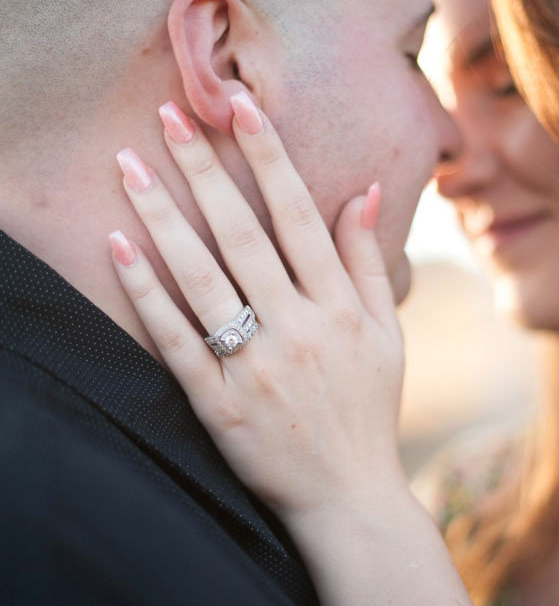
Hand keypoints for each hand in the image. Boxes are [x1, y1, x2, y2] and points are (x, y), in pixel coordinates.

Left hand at [109, 96, 407, 524]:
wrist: (350, 499)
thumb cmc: (369, 410)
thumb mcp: (388, 335)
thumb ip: (370, 263)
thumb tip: (362, 190)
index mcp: (342, 308)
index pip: (299, 217)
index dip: (268, 158)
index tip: (240, 107)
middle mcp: (299, 330)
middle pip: (243, 236)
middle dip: (204, 169)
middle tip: (168, 114)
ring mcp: (257, 369)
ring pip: (203, 280)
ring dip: (164, 219)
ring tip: (130, 167)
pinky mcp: (221, 407)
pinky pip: (178, 343)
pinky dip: (148, 296)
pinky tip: (122, 250)